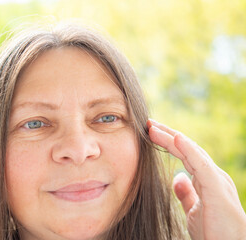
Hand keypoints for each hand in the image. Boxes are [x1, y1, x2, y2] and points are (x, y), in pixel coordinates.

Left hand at [147, 119, 245, 239]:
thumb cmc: (215, 233)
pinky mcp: (217, 189)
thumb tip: (177, 177)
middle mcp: (213, 176)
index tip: (151, 132)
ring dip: (172, 138)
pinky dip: (189, 150)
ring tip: (154, 128)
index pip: (185, 154)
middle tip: (149, 123)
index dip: (168, 142)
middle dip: (168, 135)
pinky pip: (202, 165)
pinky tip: (176, 138)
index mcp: (207, 180)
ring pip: (192, 152)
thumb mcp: (194, 211)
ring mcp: (217, 181)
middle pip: (188, 149)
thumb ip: (187, 193)